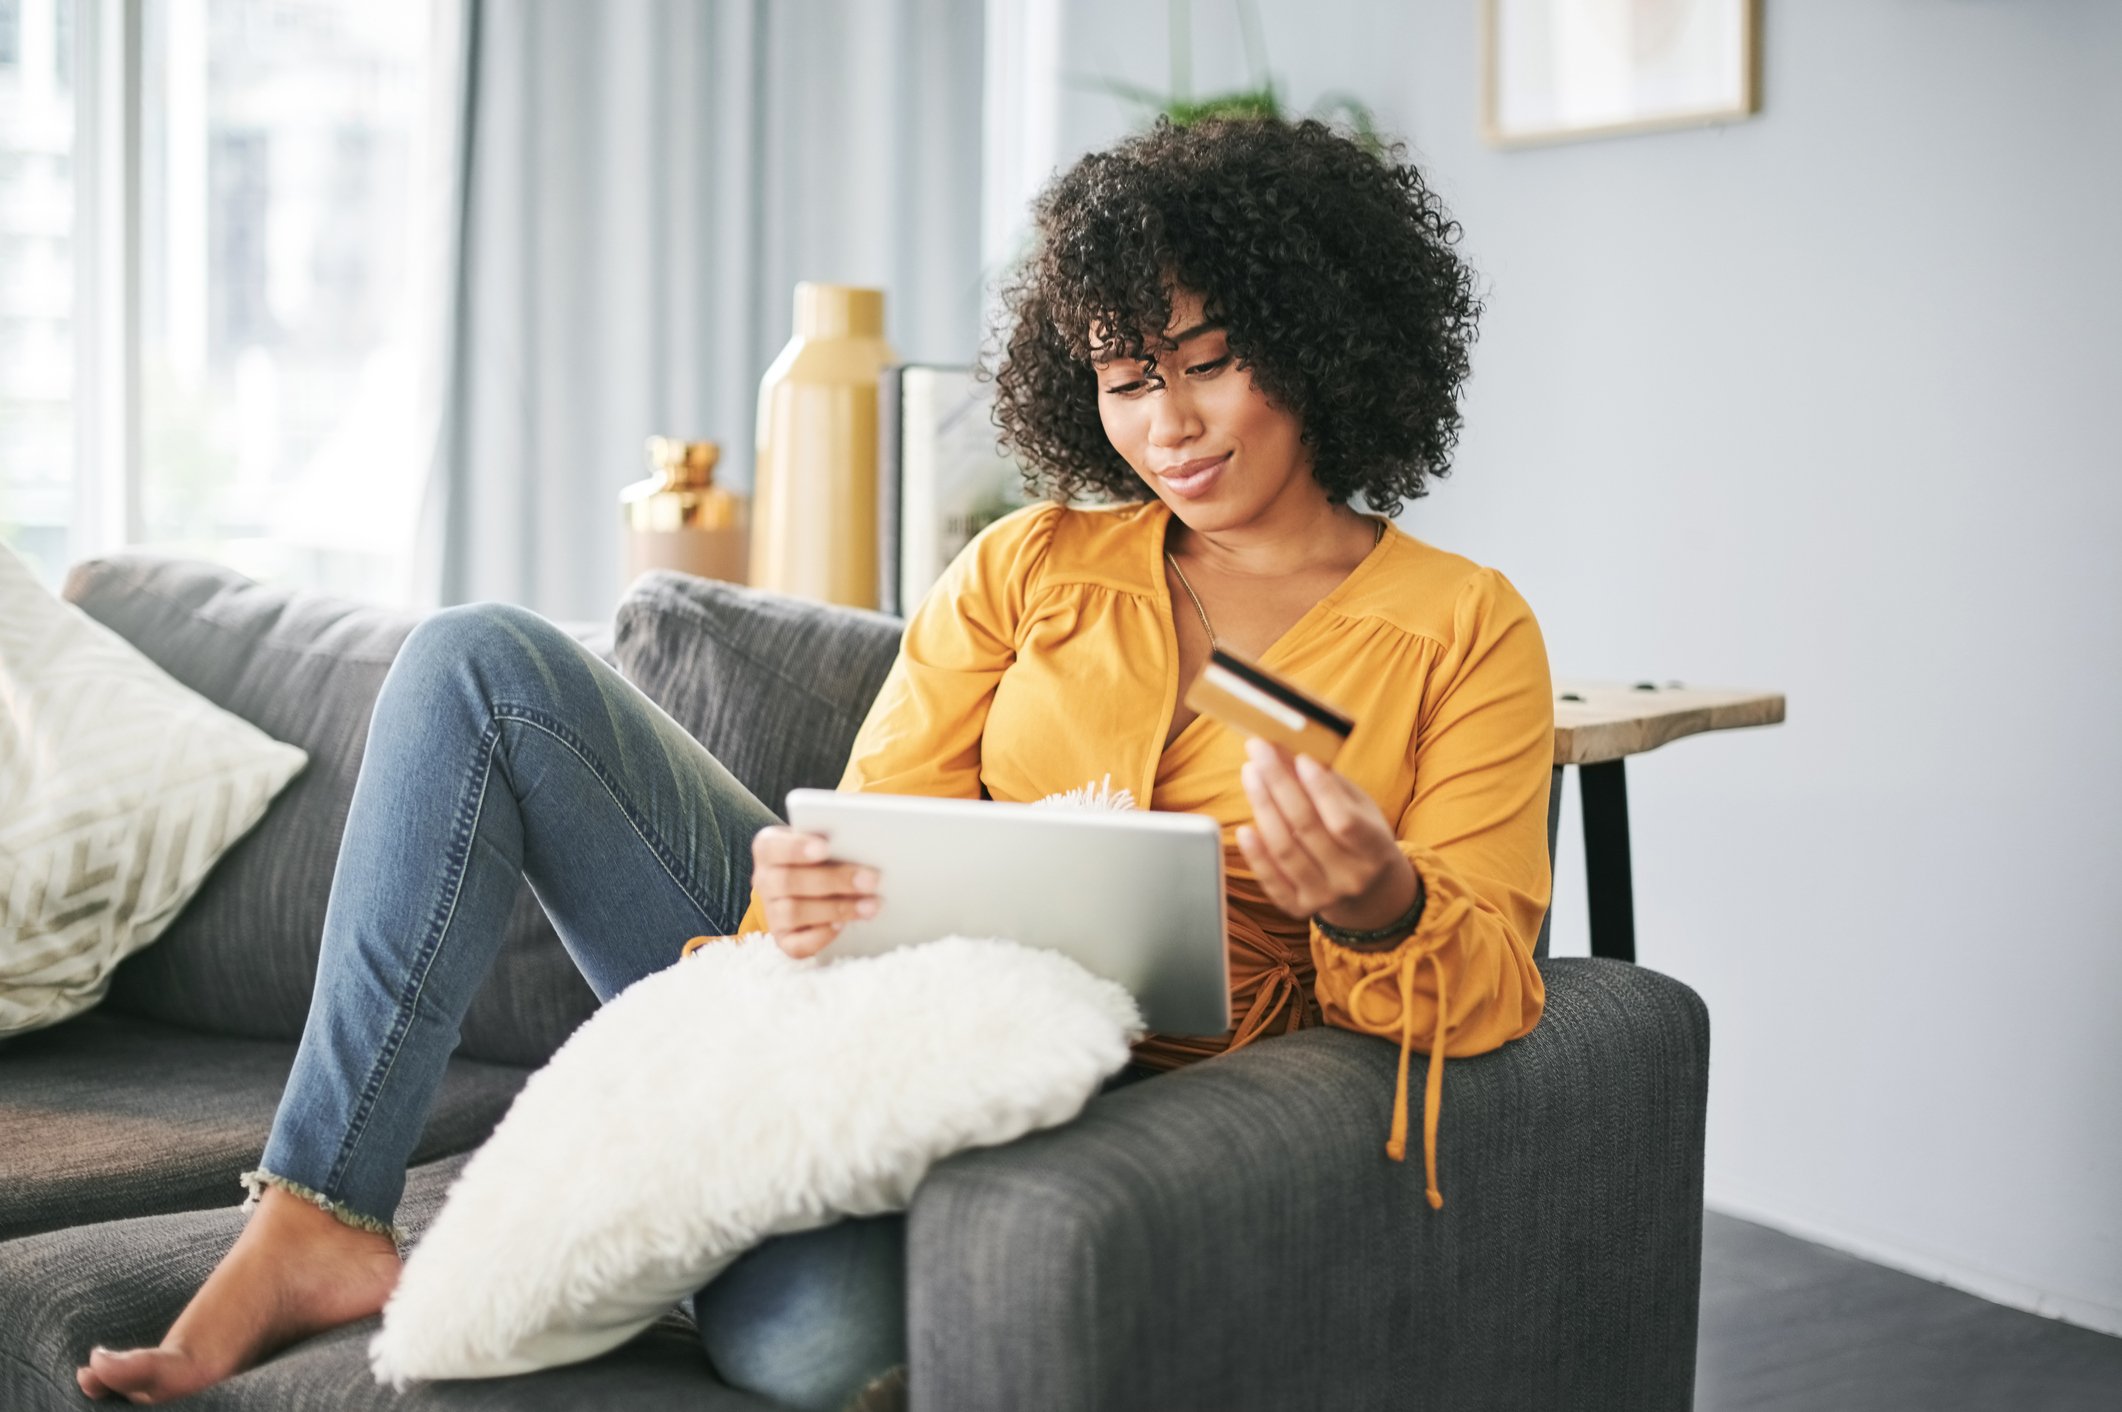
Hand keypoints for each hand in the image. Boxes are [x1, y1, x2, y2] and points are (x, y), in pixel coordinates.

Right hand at [749, 826, 882, 959]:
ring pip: (794, 913)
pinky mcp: (784, 939)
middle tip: (871, 880)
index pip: (772, 847)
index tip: (826, 847)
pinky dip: (821, 936)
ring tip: (871, 905)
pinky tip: (844, 925)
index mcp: (768, 848)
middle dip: (834, 880)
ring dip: (837, 909)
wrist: (814, 885)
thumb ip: (833, 842)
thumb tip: (862, 846)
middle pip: (789, 882)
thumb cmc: (822, 858)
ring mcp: (772, 912)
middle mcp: (764, 880)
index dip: (797, 848)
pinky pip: (796, 945)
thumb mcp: (823, 842)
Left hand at [1235, 738, 1414, 929]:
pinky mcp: (1298, 907)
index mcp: (1376, 850)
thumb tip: (1292, 751)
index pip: (1345, 821)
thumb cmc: (1363, 839)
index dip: (1320, 789)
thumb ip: (1331, 784)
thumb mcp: (1362, 810)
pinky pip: (1271, 880)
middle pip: (1306, 828)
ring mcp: (1324, 896)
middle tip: (1260, 750)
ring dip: (1262, 806)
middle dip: (1279, 783)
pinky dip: (1255, 854)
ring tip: (1250, 773)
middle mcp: (1351, 877)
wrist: (1371, 895)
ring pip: (1285, 849)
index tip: (1300, 757)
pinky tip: (1244, 828)